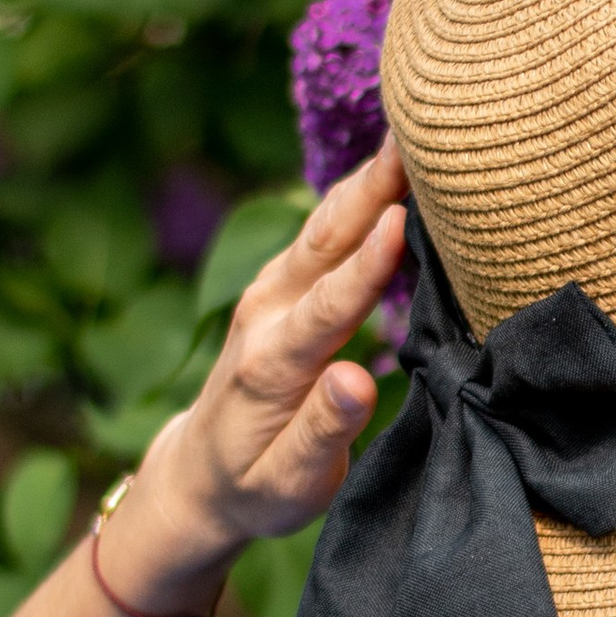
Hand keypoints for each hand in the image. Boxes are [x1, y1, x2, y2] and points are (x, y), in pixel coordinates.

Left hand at [106, 145, 408, 603]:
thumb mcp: (289, 484)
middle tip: (417, 137)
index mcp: (272, 364)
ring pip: (323, 225)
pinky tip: (389, 164)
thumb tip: (356, 380)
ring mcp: (268, 293)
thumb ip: (322, 433)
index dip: (367, 266)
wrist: (198, 477)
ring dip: (366, 178)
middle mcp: (265, 315)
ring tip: (412, 128)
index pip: (328, 307)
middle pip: (324, 242)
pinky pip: (322, 230)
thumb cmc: (255, 488)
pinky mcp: (279, 286)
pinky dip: (356, 193)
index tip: (401, 220)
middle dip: (370, 189)